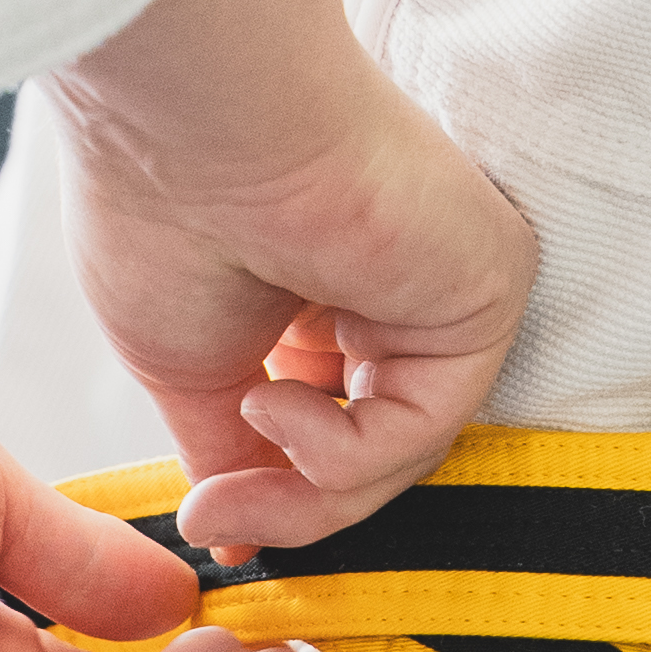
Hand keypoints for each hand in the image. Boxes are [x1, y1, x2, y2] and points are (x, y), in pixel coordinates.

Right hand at [48, 0, 534, 553]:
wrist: (189, 120)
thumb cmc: (163, 205)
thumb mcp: (189, 365)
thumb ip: (232, 450)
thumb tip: (234, 532)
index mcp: (319, 288)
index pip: (330, 421)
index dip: (274, 487)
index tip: (213, 520)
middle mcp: (389, 283)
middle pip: (371, 446)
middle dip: (292, 505)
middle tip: (218, 518)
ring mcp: (442, 284)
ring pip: (401, 448)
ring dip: (312, 490)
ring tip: (236, 447)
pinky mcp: (487, 284)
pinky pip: (428, 421)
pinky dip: (347, 449)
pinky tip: (275, 396)